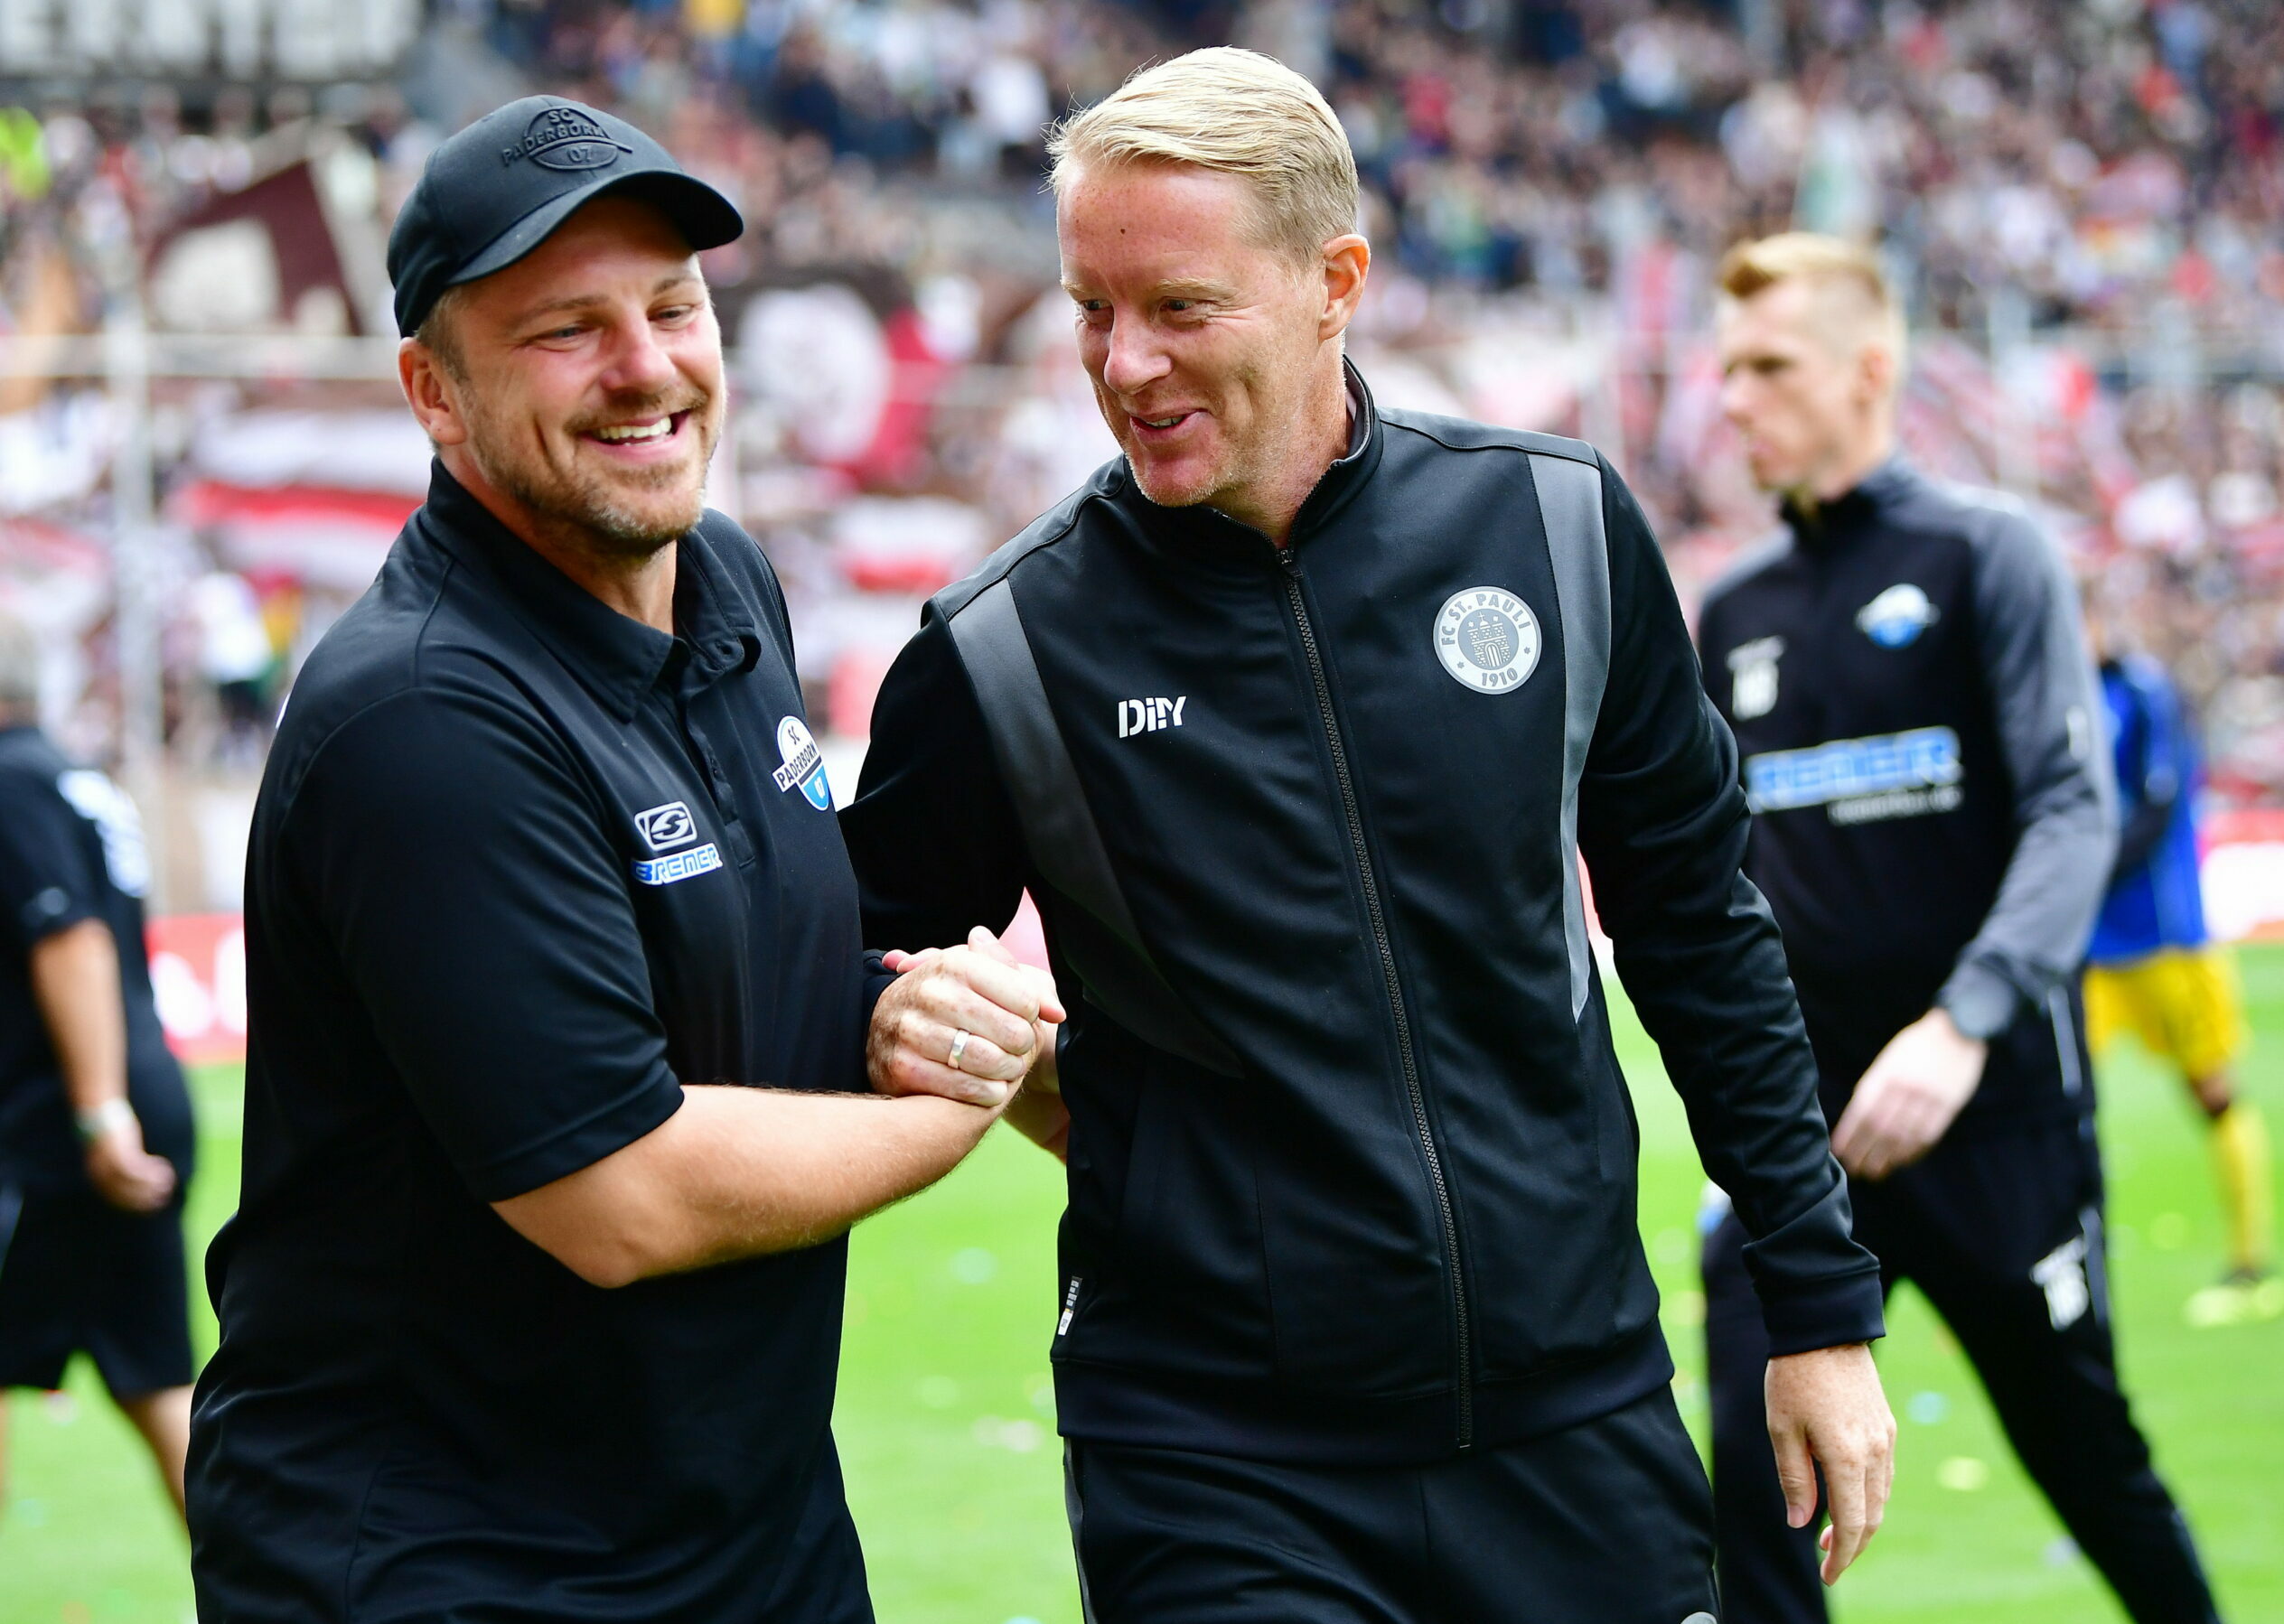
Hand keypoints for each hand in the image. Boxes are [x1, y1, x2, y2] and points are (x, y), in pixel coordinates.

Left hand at [83, 1109, 176, 1212]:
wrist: (99, 1113)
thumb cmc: (108, 1134)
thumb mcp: (110, 1153)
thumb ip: (117, 1167)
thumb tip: (132, 1177)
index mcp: (98, 1176)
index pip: (117, 1199)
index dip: (136, 1203)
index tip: (151, 1203)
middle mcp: (103, 1173)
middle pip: (126, 1193)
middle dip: (146, 1197)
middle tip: (163, 1196)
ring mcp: (112, 1164)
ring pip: (135, 1182)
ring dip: (153, 1184)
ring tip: (167, 1181)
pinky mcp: (123, 1153)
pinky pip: (140, 1169)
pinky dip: (153, 1170)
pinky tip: (164, 1166)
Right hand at [870, 928, 1065, 1107]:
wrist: (890, 1026)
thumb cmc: (955, 1000)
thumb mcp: (989, 977)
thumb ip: (1030, 985)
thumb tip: (1056, 1012)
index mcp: (955, 963)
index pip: (1025, 997)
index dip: (1033, 1014)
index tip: (1023, 1018)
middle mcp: (931, 993)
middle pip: (1012, 1032)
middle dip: (1022, 1046)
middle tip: (1016, 1049)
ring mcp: (912, 1030)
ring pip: (990, 1061)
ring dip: (1007, 1071)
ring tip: (1005, 1067)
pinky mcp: (903, 1066)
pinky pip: (965, 1088)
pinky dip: (986, 1092)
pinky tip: (988, 1086)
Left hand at [1766, 1342, 1894, 1585]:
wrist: (1825, 1329)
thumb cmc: (1794, 1376)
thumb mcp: (1782, 1428)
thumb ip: (1795, 1478)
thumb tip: (1802, 1523)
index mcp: (1846, 1455)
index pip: (1852, 1523)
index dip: (1842, 1555)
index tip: (1829, 1575)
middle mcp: (1874, 1451)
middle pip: (1872, 1517)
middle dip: (1852, 1546)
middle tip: (1828, 1562)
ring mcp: (1885, 1438)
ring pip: (1881, 1498)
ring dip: (1861, 1523)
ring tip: (1830, 1535)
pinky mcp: (1886, 1426)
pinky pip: (1884, 1475)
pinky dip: (1870, 1497)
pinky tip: (1847, 1499)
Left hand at [1830, 1008, 1985, 1180]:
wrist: (1956, 1031)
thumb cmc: (1916, 1047)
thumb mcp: (1888, 1060)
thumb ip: (1875, 1087)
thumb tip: (1857, 1120)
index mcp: (1884, 1074)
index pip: (1861, 1112)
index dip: (1850, 1135)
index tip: (1839, 1153)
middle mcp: (1904, 1087)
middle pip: (1880, 1128)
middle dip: (1865, 1152)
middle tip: (1856, 1170)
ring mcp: (1927, 1097)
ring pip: (1904, 1135)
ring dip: (1888, 1157)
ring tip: (1877, 1171)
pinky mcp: (1949, 1104)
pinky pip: (1928, 1134)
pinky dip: (1914, 1151)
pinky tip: (1903, 1161)